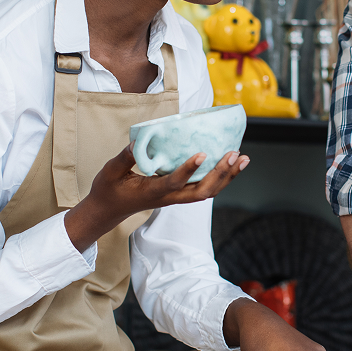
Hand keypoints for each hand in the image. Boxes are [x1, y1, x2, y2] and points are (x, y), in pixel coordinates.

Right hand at [65, 147, 248, 251]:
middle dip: (221, 174)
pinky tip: (231, 164)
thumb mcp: (110, 171)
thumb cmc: (109, 189)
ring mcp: (176, 198)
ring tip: (242, 158)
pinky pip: (204, 188)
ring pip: (208, 192)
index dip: (188, 170)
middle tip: (234, 154)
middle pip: (202, 192)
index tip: (202, 153)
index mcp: (152, 192)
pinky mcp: (179, 194)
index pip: (174, 183)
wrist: (109, 210)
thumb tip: (138, 141)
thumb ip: (125, 157)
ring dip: (227, 176)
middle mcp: (169, 198)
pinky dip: (221, 177)